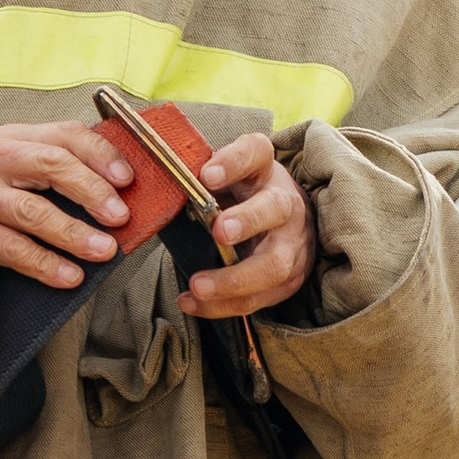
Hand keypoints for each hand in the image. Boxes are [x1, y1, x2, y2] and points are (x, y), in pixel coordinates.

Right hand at [0, 123, 135, 309]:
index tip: (127, 180)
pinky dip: (46, 264)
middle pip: (49, 164)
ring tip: (104, 250)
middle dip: (91, 190)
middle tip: (120, 217)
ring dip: (73, 233)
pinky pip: (13, 249)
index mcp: (14, 138)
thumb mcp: (26, 181)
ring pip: (31, 210)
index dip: (100, 154)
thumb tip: (122, 194)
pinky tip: (70, 276)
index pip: (64, 135)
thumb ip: (62, 177)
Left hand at [182, 133, 316, 319]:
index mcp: (264, 171)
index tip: (207, 175)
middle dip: (248, 221)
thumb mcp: (227, 179)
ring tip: (198, 286)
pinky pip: (257, 298)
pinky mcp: (288, 280)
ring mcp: (292, 244)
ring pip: (272, 265)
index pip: (255, 153)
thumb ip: (201, 182)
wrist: (288, 226)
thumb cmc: (243, 199)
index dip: (234, 161)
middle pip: (275, 209)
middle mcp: (286, 203)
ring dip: (233, 279)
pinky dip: (222, 305)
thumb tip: (166, 189)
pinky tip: (192, 302)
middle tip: (219, 232)